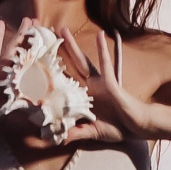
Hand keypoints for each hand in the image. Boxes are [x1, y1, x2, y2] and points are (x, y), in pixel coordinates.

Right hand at [0, 17, 45, 138]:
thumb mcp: (7, 118)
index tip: (50, 46)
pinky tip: (0, 23)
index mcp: (11, 86)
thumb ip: (23, 115)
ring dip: (19, 34)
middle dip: (31, 39)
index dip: (39, 56)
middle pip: (21, 54)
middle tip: (40, 23)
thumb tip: (41, 111)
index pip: (28, 69)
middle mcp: (5, 76)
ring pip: (11, 49)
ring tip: (29, 19)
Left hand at [55, 26, 155, 143]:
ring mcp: (98, 83)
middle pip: (67, 67)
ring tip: (62, 30)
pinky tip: (99, 34)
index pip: (62, 84)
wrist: (135, 128)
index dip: (50, 74)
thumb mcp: (91, 132)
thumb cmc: (116, 128)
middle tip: (44, 36)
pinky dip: (103, 50)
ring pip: (81, 61)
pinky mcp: (110, 83)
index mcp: (81, 98)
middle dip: (56, 53)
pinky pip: (105, 64)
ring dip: (72, 46)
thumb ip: (75, 133)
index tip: (35, 64)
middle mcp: (87, 87)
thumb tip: (59, 139)